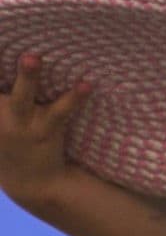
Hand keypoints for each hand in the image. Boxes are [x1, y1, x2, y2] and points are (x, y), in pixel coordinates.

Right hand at [0, 57, 90, 206]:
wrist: (30, 181)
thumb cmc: (10, 136)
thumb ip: (1, 94)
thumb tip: (17, 58)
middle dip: (2, 71)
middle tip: (13, 53)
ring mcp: (20, 122)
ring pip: (22, 97)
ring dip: (26, 77)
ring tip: (32, 57)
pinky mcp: (45, 130)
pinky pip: (61, 111)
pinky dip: (74, 96)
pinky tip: (86, 84)